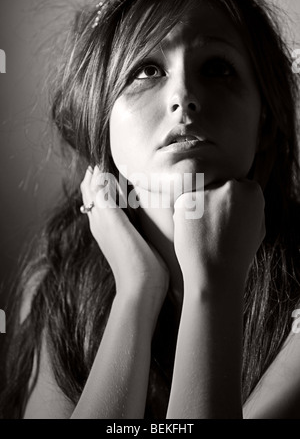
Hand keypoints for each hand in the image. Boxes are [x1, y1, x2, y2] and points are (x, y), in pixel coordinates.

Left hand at [80, 166, 168, 314]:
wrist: (141, 289)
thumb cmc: (131, 258)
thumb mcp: (115, 224)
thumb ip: (106, 199)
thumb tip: (97, 174)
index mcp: (100, 218)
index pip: (92, 187)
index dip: (96, 171)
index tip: (104, 154)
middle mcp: (103, 223)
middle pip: (96, 194)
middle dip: (98, 177)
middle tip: (109, 160)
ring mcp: (114, 232)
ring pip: (106, 204)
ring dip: (108, 189)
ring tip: (116, 175)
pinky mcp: (127, 238)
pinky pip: (119, 214)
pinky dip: (120, 202)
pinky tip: (129, 202)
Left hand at [173, 179, 264, 294]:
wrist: (215, 274)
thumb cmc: (237, 255)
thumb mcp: (257, 228)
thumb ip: (250, 206)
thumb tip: (243, 189)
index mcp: (252, 191)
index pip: (239, 185)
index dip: (232, 204)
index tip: (229, 220)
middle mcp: (230, 186)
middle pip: (219, 185)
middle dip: (215, 202)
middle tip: (215, 227)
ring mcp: (207, 192)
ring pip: (201, 193)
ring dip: (200, 207)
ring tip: (205, 232)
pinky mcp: (185, 200)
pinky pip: (185, 202)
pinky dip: (185, 215)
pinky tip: (193, 232)